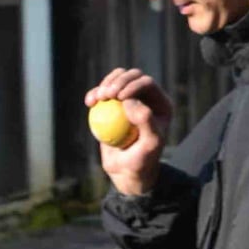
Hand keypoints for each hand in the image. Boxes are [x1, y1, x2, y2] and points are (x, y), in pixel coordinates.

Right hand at [85, 68, 172, 196]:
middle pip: (132, 76)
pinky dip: (95, 94)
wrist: (126, 171)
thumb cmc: (142, 160)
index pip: (147, 83)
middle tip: (107, 95)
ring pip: (116, 80)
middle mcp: (146, 98)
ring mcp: (128, 100)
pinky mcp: (113, 106)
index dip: (133, 85)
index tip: (119, 97)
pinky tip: (89, 102)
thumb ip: (145, 120)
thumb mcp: (150, 144)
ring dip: (105, 84)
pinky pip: (103, 93)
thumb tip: (128, 100)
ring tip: (97, 98)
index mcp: (160, 103)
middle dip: (118, 80)